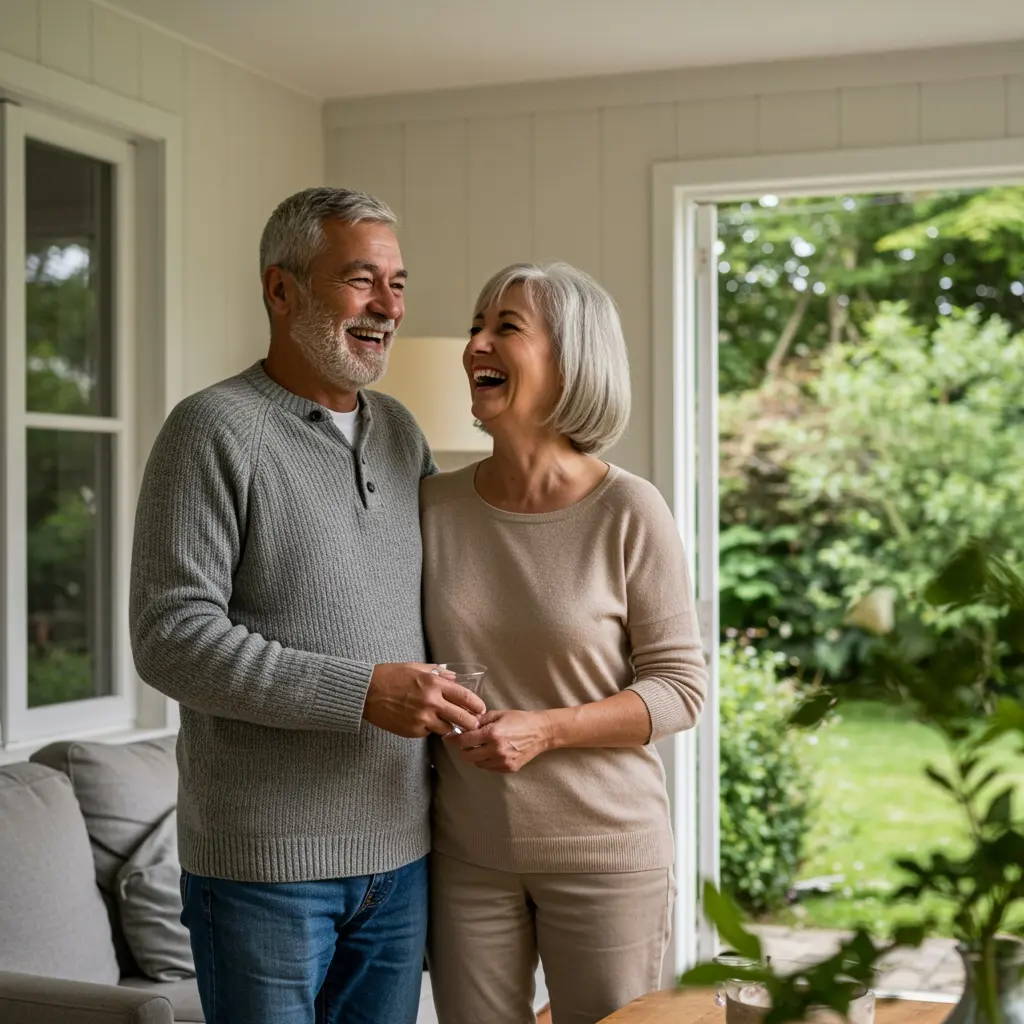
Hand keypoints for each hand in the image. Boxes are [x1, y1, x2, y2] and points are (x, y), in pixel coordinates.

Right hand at [364, 663, 485, 737]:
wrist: (366, 692)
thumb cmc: (390, 676)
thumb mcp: (416, 667)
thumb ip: (437, 673)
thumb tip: (454, 677)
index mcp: (434, 683)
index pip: (464, 696)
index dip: (476, 704)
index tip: (481, 709)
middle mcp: (431, 702)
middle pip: (462, 718)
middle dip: (472, 723)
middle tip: (475, 724)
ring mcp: (422, 718)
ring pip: (447, 729)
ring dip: (449, 726)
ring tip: (448, 723)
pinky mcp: (413, 731)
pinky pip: (428, 732)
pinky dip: (429, 729)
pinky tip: (424, 722)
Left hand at [444, 709, 554, 772]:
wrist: (541, 732)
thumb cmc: (520, 719)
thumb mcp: (499, 714)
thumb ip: (480, 719)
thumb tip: (464, 723)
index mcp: (492, 733)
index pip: (464, 740)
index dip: (455, 739)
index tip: (450, 737)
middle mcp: (496, 749)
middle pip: (467, 756)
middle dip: (464, 749)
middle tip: (467, 742)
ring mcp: (502, 761)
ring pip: (477, 763)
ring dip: (475, 756)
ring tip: (482, 746)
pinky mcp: (508, 768)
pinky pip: (489, 767)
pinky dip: (487, 761)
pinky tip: (492, 752)